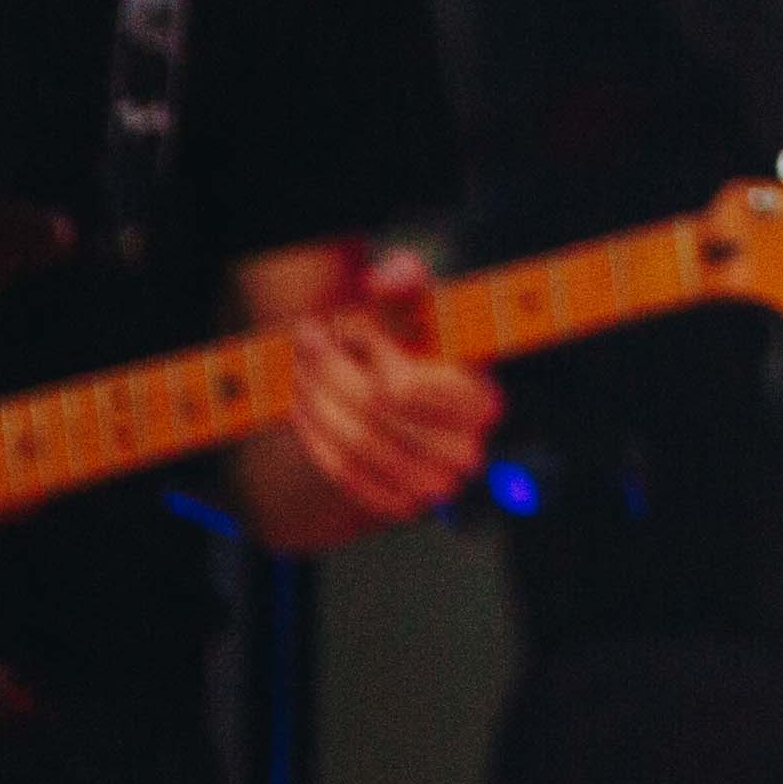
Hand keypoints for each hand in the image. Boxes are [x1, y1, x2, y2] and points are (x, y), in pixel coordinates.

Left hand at [248, 248, 497, 548]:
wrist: (406, 407)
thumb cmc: (416, 349)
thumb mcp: (417, 310)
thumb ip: (407, 282)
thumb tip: (387, 278)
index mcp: (483, 404)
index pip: (403, 387)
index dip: (365, 352)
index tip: (345, 323)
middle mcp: (467, 452)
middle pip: (371, 415)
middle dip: (328, 372)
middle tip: (306, 339)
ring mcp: (434, 486)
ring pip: (353, 444)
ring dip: (315, 403)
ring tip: (300, 370)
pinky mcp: (401, 505)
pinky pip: (343, 474)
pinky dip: (316, 440)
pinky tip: (303, 408)